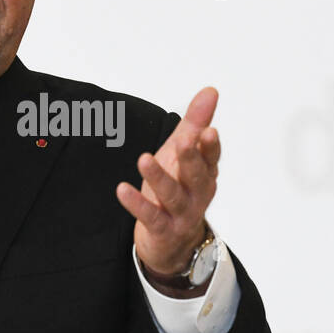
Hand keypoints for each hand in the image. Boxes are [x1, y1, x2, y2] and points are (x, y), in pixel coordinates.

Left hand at [115, 86, 220, 279]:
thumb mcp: (184, 153)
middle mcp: (197, 194)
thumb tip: (211, 90)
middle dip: (191, 158)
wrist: (172, 242)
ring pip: (172, 195)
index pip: (211, 157)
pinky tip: (122, 190)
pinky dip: (137, 204)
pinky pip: (150, 216)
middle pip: (196, 176)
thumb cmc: (178, 187)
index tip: (209, 129)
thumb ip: (196, 122)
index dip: (210, 145)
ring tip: (143, 159)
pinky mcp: (162, 229)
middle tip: (185, 140)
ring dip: (159, 177)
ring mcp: (181, 214)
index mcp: (204, 173)